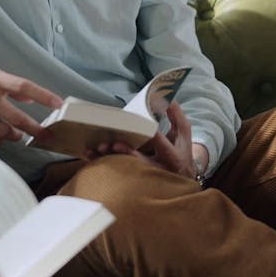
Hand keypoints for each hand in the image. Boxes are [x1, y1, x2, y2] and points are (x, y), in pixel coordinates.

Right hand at [0, 35, 61, 147]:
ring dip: (13, 135)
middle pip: (17, 116)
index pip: (23, 86)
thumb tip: (25, 94)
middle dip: (35, 128)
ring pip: (2, 131)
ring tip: (16, 134)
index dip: (43, 96)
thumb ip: (3, 82)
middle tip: (46, 135)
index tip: (58, 103)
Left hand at [89, 102, 203, 180]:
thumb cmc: (180, 151)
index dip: (153, 137)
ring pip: (127, 169)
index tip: (141, 126)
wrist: (183, 178)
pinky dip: (104, 163)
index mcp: (173, 157)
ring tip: (98, 149)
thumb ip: (176, 116)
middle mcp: (159, 169)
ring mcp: (146, 176)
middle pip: (142, 162)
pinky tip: (92, 155)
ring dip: (111, 159)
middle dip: (127, 153)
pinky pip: (118, 172)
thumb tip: (167, 97)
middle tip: (112, 144)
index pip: (163, 146)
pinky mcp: (134, 179)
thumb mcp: (183, 134)